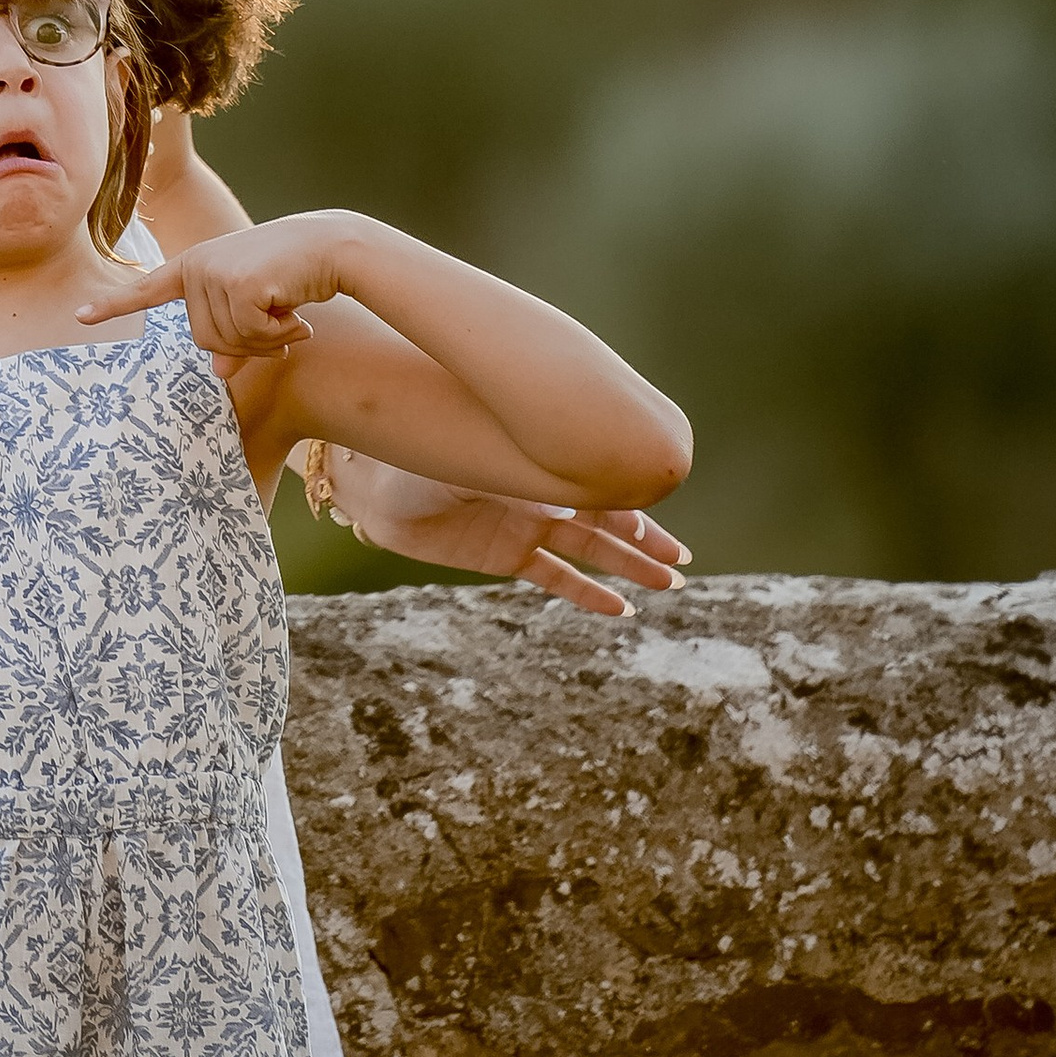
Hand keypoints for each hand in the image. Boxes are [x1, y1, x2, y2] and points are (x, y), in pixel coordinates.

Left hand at [79, 218, 350, 361]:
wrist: (331, 247)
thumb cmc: (293, 276)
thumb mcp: (256, 307)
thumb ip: (234, 336)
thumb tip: (219, 373)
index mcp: (194, 267)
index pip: (147, 290)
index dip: (113, 306)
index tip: (79, 316)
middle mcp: (197, 266)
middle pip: (204, 341)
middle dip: (246, 345)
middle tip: (277, 325)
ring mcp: (214, 272)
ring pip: (227, 342)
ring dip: (266, 341)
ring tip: (288, 314)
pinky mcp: (238, 283)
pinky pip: (251, 336)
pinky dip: (279, 335)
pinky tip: (296, 314)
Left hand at [341, 467, 688, 616]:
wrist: (373, 476)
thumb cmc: (425, 447)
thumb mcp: (483, 455)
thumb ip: (529, 471)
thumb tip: (582, 482)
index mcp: (542, 463)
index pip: (601, 487)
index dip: (634, 507)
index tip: (663, 521)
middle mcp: (542, 494)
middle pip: (606, 520)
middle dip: (645, 540)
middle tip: (681, 563)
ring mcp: (525, 525)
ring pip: (590, 551)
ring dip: (628, 567)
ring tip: (668, 583)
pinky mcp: (504, 555)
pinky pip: (554, 577)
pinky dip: (587, 594)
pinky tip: (619, 609)